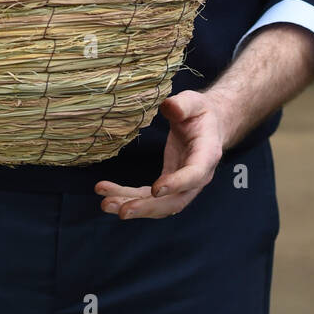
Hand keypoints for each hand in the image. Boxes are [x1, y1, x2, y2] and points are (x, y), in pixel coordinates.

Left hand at [94, 91, 226, 219]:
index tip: (155, 189)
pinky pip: (148, 197)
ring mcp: (182, 186)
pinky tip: (106, 191)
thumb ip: (183, 105)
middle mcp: (197, 178)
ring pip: (159, 205)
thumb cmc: (200, 113)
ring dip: (133, 206)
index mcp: (207, 155)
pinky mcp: (167, 186)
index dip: (176, 184)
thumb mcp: (194, 102)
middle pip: (175, 201)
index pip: (194, 175)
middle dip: (148, 207)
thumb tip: (170, 107)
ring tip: (106, 204)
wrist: (207, 126)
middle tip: (123, 210)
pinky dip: (127, 196)